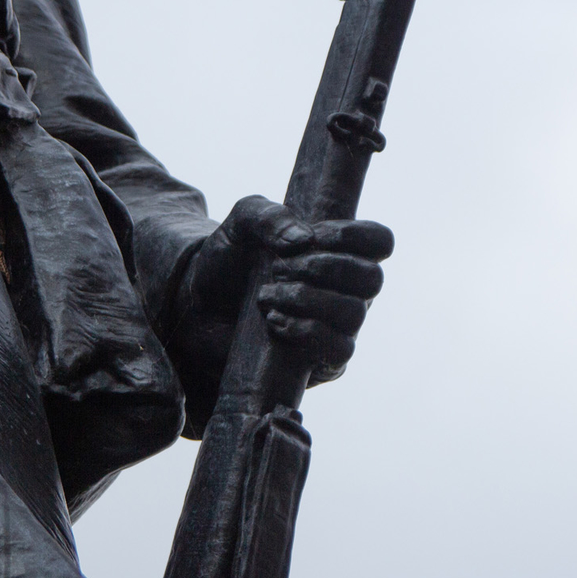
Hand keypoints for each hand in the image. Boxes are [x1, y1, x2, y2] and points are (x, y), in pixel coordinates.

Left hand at [167, 196, 393, 429]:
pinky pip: (339, 351)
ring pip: (354, 314)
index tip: (311, 236)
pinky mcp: (320, 362)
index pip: (379, 242)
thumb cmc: (228, 263)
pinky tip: (273, 322)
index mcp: (338, 252)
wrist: (196, 308)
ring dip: (306, 300)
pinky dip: (307, 332)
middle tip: (278, 268)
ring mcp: (337, 327)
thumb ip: (267, 215)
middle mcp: (346, 290)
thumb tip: (302, 241)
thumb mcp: (240, 224)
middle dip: (322, 268)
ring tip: (265, 296)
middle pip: (372, 278)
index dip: (353, 236)